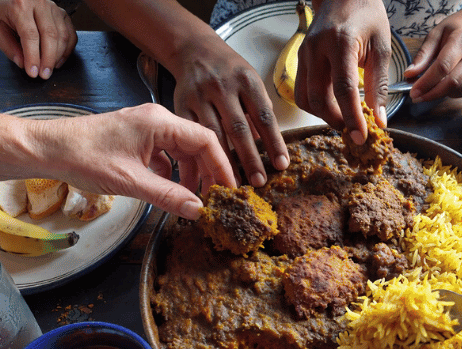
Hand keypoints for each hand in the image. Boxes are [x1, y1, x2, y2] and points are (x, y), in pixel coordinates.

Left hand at [0, 0, 76, 78]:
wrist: (12, 1)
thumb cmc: (5, 15)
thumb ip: (9, 47)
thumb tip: (23, 63)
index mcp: (20, 5)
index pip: (30, 34)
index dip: (33, 56)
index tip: (32, 72)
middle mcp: (40, 3)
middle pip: (50, 35)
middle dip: (48, 59)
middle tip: (44, 75)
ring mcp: (55, 9)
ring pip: (63, 36)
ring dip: (58, 57)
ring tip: (49, 68)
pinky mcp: (64, 15)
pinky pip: (71, 36)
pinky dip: (67, 51)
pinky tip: (58, 60)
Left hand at [43, 103, 237, 218]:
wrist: (47, 149)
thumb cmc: (82, 157)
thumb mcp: (130, 182)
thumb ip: (167, 196)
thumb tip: (197, 211)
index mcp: (159, 122)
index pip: (206, 140)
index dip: (222, 166)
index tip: (229, 189)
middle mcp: (156, 120)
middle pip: (197, 145)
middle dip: (209, 172)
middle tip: (215, 198)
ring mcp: (146, 129)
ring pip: (182, 151)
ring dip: (191, 174)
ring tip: (194, 198)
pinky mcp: (136, 139)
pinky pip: (166, 154)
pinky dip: (173, 173)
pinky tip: (170, 189)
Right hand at [171, 33, 289, 187]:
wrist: (195, 50)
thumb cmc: (229, 71)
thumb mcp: (250, 82)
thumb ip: (258, 111)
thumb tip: (268, 147)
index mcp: (246, 81)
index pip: (264, 116)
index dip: (274, 142)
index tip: (281, 165)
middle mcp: (222, 87)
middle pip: (239, 128)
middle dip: (250, 159)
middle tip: (259, 182)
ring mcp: (199, 96)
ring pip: (213, 135)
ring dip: (224, 163)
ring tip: (234, 184)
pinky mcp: (180, 104)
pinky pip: (190, 135)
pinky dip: (198, 156)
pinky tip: (206, 173)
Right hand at [297, 0, 390, 142]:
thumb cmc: (366, 15)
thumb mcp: (382, 46)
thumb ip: (379, 84)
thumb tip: (379, 118)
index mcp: (341, 43)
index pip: (343, 89)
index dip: (352, 116)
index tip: (361, 136)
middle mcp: (316, 49)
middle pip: (318, 98)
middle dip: (336, 120)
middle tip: (354, 129)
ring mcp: (304, 54)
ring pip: (305, 99)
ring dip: (323, 115)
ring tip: (343, 118)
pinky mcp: (300, 59)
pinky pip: (301, 91)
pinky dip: (316, 104)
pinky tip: (332, 105)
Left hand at [404, 6, 461, 102]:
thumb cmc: (457, 28)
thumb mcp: (436, 34)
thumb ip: (423, 54)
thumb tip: (409, 74)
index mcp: (461, 39)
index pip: (443, 66)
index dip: (427, 82)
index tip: (413, 92)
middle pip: (454, 81)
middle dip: (433, 93)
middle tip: (417, 97)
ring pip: (460, 89)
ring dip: (441, 94)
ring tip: (427, 90)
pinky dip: (451, 92)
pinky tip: (441, 87)